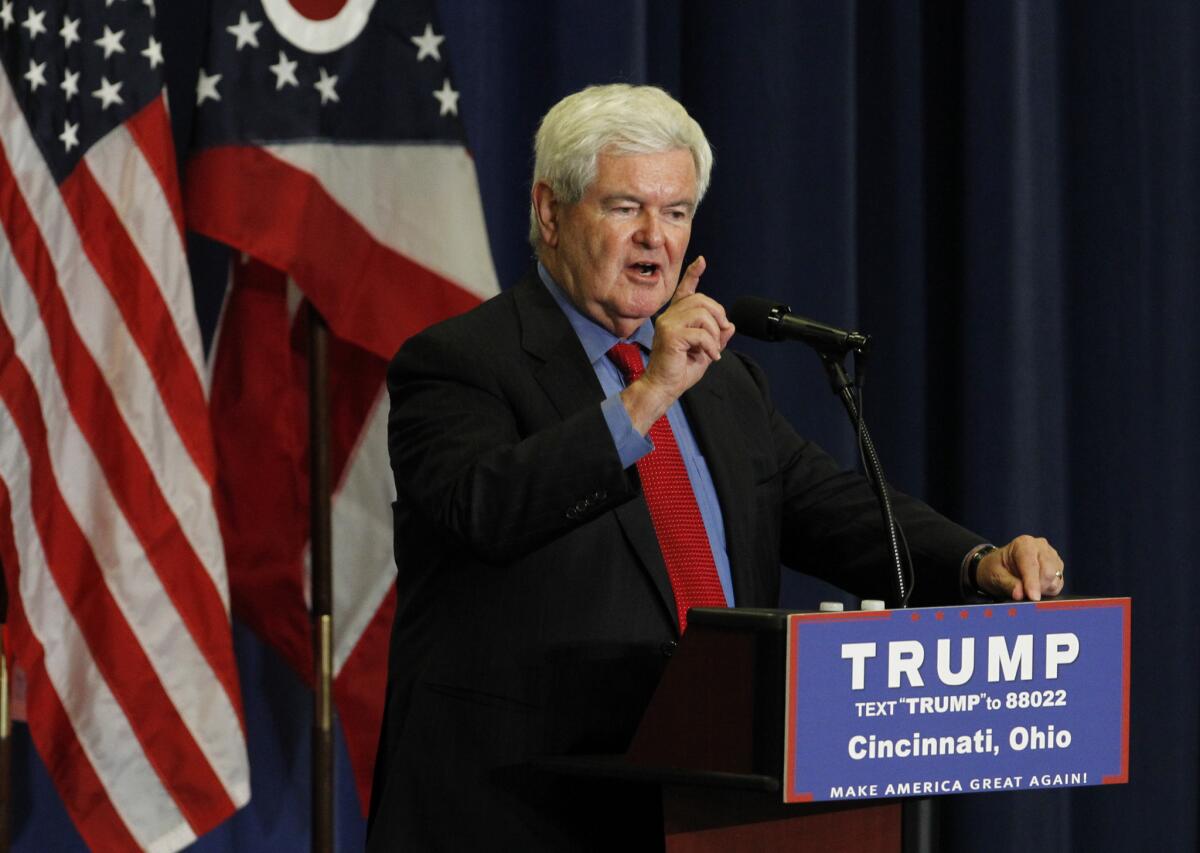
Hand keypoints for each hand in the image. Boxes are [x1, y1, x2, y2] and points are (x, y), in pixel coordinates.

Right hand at [621, 256, 734, 431]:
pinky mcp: (671, 335)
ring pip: (702, 314)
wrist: (663, 388)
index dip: (693, 274)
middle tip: (722, 334)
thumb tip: (730, 326)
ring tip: (713, 350)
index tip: (701, 261)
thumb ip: (716, 338)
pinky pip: (701, 333)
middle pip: (701, 300)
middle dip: (718, 315)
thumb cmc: (679, 372)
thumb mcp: (704, 352)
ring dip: (714, 333)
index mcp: (675, 318)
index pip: (684, 290)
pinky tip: (711, 357)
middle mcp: (669, 316)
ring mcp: (668, 324)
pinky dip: (711, 346)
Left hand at [976, 535, 1064, 600]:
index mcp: (1024, 544)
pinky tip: (1036, 587)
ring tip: (1026, 587)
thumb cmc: (996, 568)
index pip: (1032, 565)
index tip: (1032, 597)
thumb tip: (1020, 594)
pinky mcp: (1058, 568)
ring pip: (1055, 579)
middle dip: (1037, 587)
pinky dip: (1048, 590)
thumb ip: (1008, 584)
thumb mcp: (996, 575)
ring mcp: (1052, 557)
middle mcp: (1041, 547)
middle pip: (1048, 572)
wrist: (1000, 566)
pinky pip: (1058, 584)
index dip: (1032, 583)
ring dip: (1042, 589)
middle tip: (1024, 593)